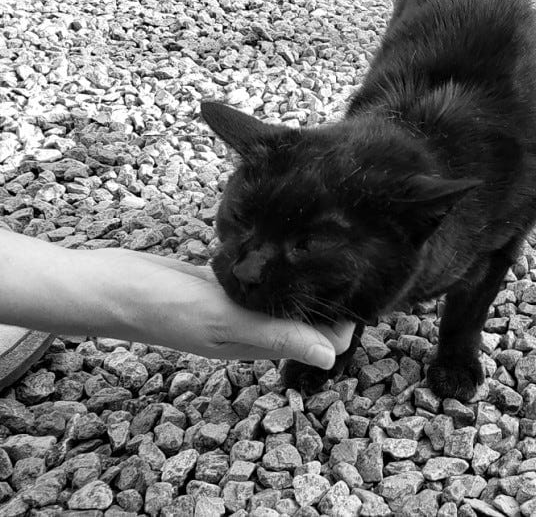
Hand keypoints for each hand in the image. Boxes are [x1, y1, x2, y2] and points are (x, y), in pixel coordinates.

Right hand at [91, 249, 356, 367]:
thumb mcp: (226, 322)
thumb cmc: (166, 308)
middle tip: (352, 256)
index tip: (359, 284)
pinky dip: (277, 267)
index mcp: (259, 343)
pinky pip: (261, 279)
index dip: (342, 319)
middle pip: (308, 318)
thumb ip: (277, 336)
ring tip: (331, 247)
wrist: (111, 286)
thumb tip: (331, 357)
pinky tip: (287, 243)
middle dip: (331, 297)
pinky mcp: (223, 282)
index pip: (319, 339)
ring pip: (286, 297)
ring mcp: (237, 304)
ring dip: (307, 280)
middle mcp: (252, 327)